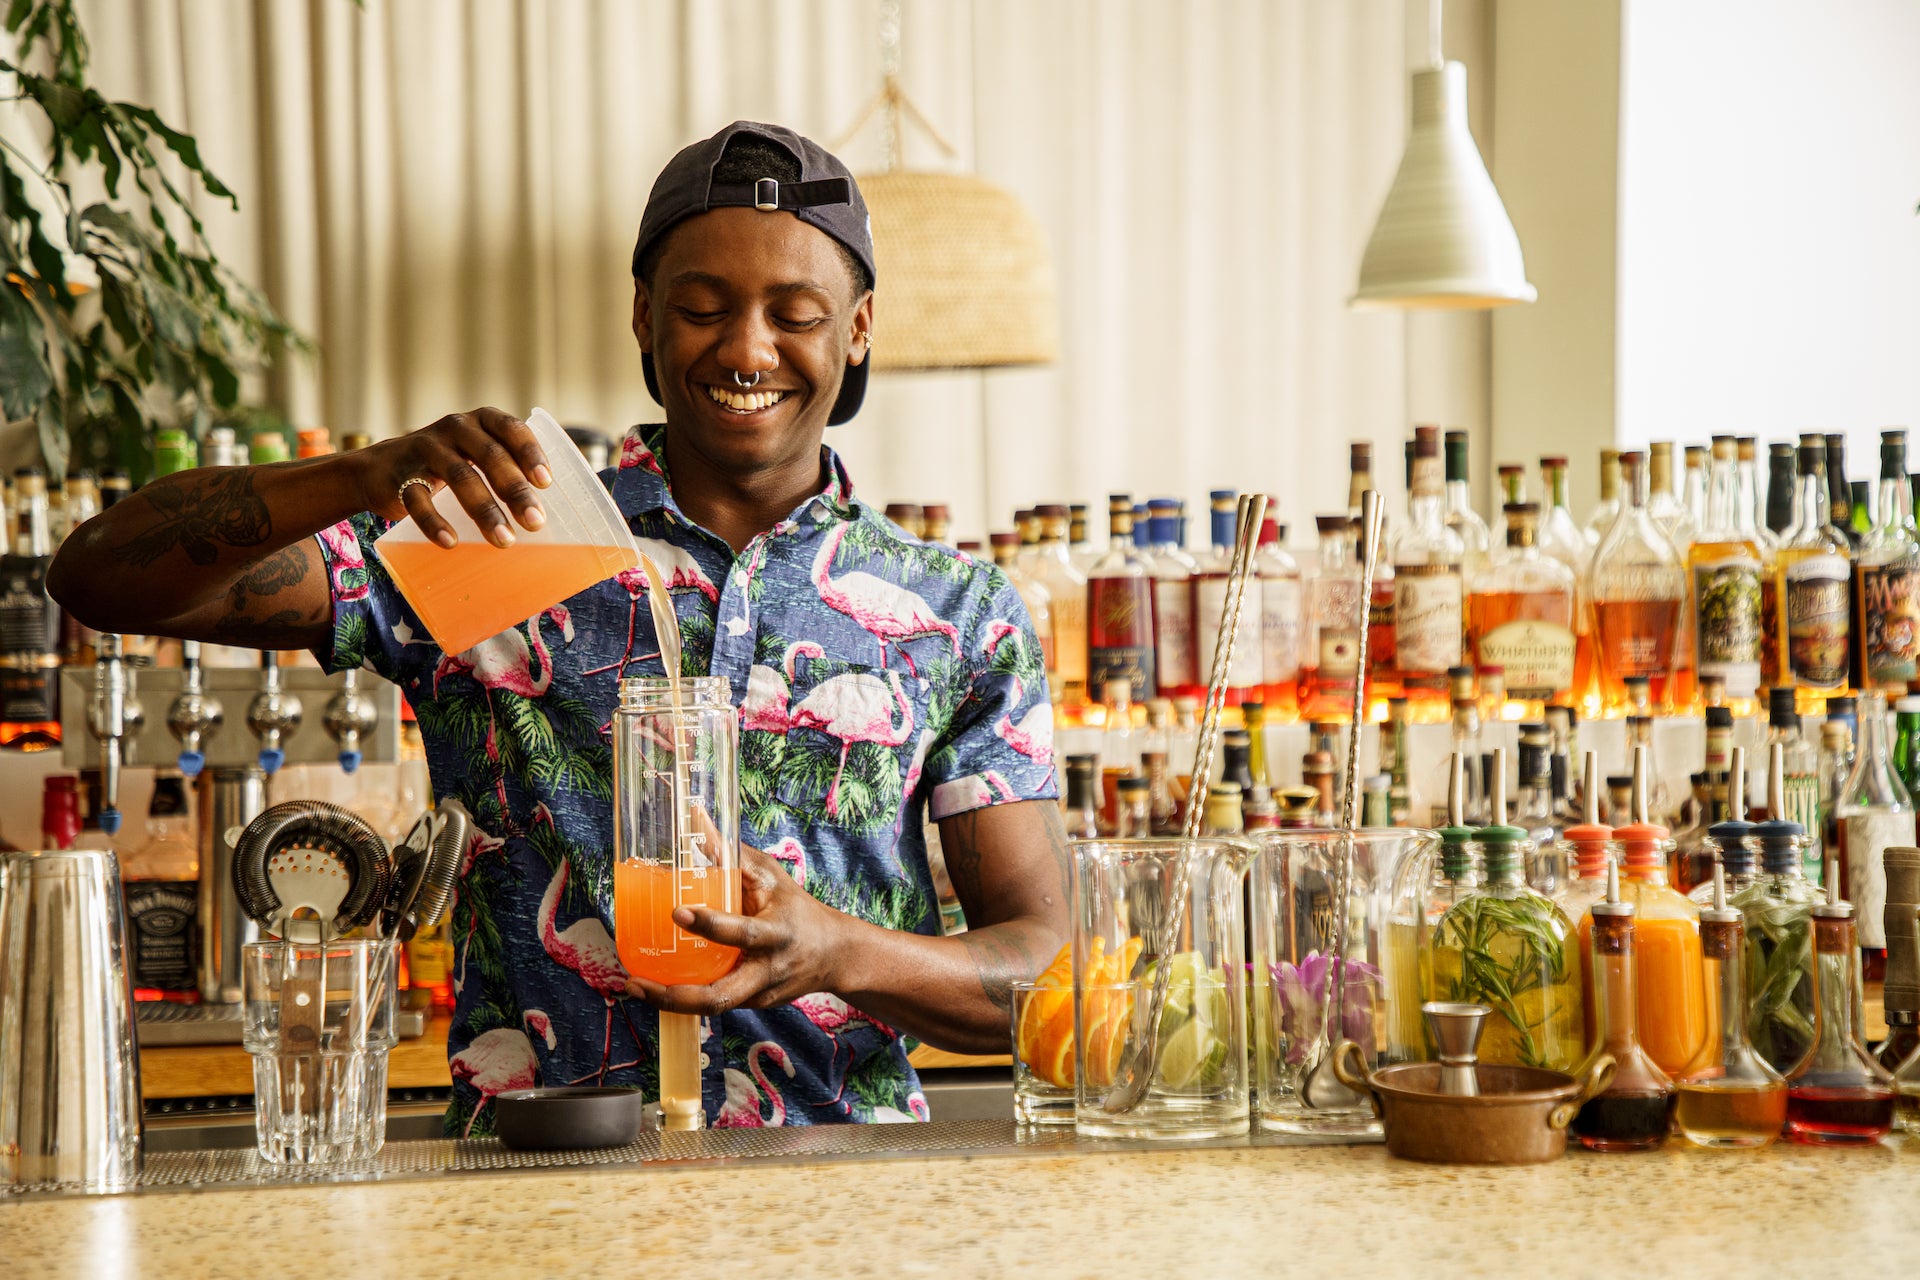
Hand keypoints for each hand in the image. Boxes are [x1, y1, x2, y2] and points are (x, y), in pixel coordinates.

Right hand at [355, 407, 553, 548]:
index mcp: (481, 421)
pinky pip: (418, 500)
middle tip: (535, 523)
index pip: (511, 428)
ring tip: (504, 541)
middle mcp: (455, 428)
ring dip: (485, 511)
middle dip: (515, 491)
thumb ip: (508, 471)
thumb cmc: (448, 466)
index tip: (546, 483)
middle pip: (490, 456)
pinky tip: (451, 542)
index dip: (530, 452)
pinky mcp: (401, 478)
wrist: (380, 469)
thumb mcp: (476, 457)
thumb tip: (555, 516)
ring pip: (459, 477)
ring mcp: (426, 450)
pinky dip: (435, 523)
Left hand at [622, 843, 849, 1014]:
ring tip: (634, 987)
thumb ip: (732, 853)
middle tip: (636, 981)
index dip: (711, 925)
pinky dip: (684, 997)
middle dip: (677, 995)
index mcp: (775, 933)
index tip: (677, 912)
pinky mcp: (752, 1005)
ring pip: (713, 1007)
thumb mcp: (771, 876)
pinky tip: (656, 986)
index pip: (742, 933)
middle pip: (720, 996)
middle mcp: (767, 969)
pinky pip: (715, 1001)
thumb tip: (696, 819)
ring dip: (669, 1003)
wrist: (835, 955)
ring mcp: (759, 993)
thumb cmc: (797, 909)